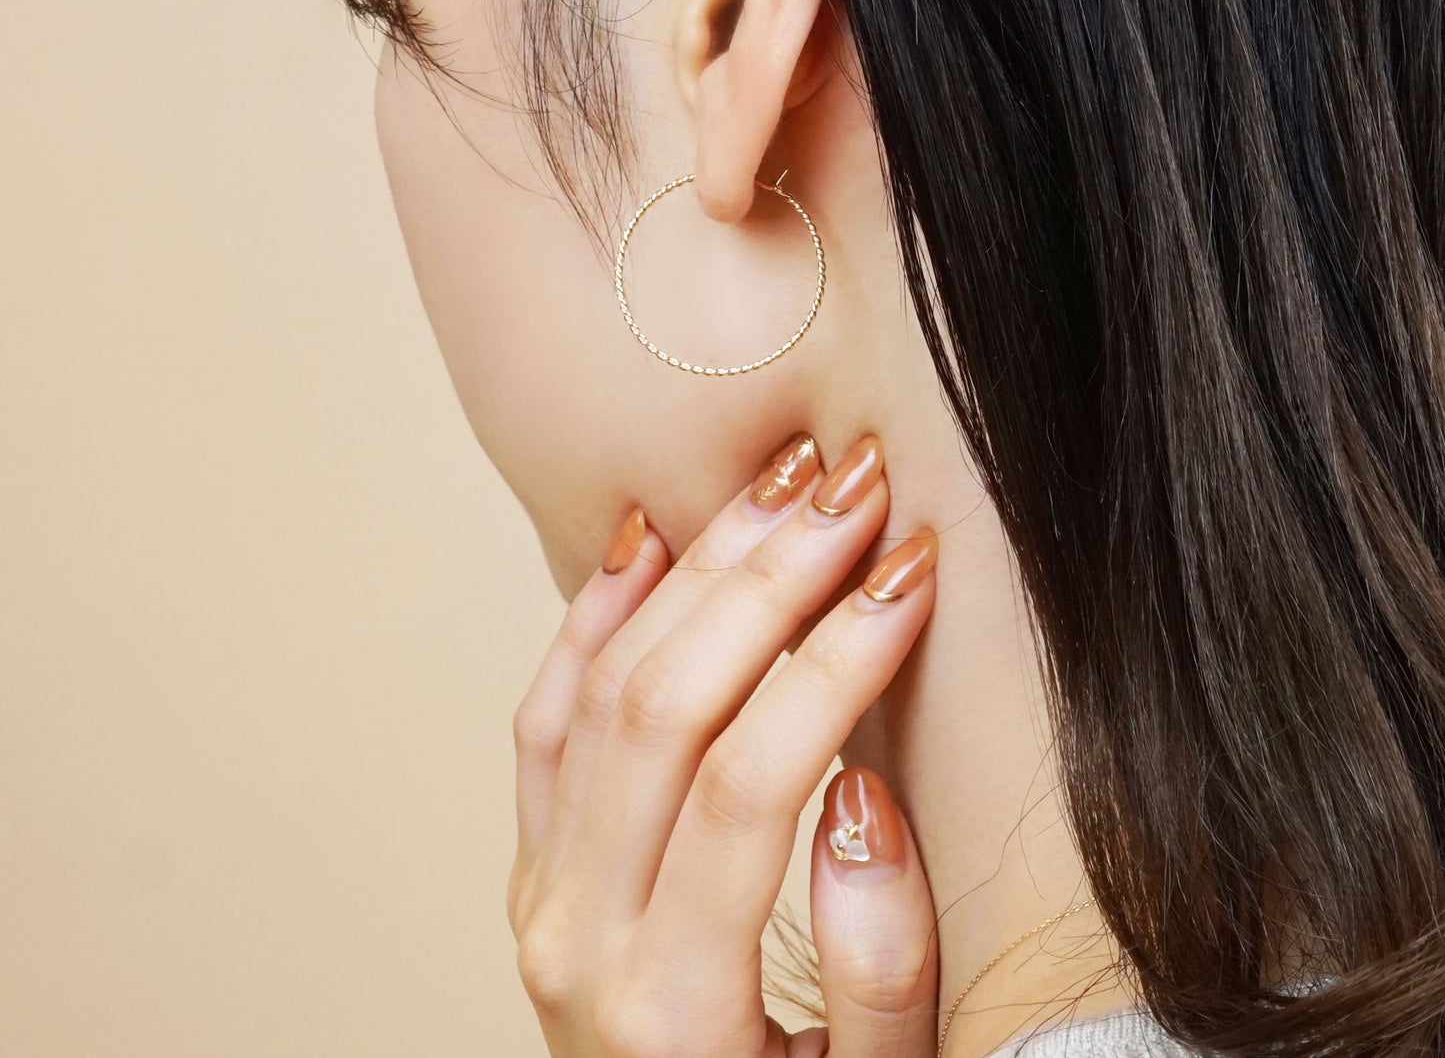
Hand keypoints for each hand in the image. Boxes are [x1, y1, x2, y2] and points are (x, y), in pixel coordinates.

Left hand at [507, 432, 940, 1056]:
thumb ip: (878, 968)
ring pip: (603, 689)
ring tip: (780, 485)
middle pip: (668, 706)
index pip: (754, 780)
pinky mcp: (535, 867)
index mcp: (674, 1004)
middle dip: (771, 580)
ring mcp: (543, 894)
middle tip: (854, 484)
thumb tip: (860, 794)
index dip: (837, 659)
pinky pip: (542, 720)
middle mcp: (582, 936)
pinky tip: (646, 540)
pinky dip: (589, 619)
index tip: (910, 567)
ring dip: (697, 572)